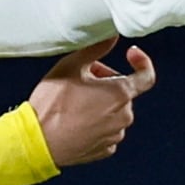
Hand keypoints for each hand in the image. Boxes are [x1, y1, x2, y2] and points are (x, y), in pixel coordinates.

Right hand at [30, 41, 154, 166]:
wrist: (38, 141)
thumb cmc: (52, 105)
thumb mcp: (71, 66)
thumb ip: (96, 48)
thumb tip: (112, 35)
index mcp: (120, 94)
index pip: (146, 76)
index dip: (142, 62)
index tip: (131, 54)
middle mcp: (123, 116)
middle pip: (123, 92)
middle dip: (106, 82)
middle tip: (82, 79)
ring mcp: (115, 135)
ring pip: (114, 111)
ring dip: (101, 103)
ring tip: (75, 103)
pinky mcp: (105, 149)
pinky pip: (107, 130)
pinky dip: (97, 123)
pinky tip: (77, 121)